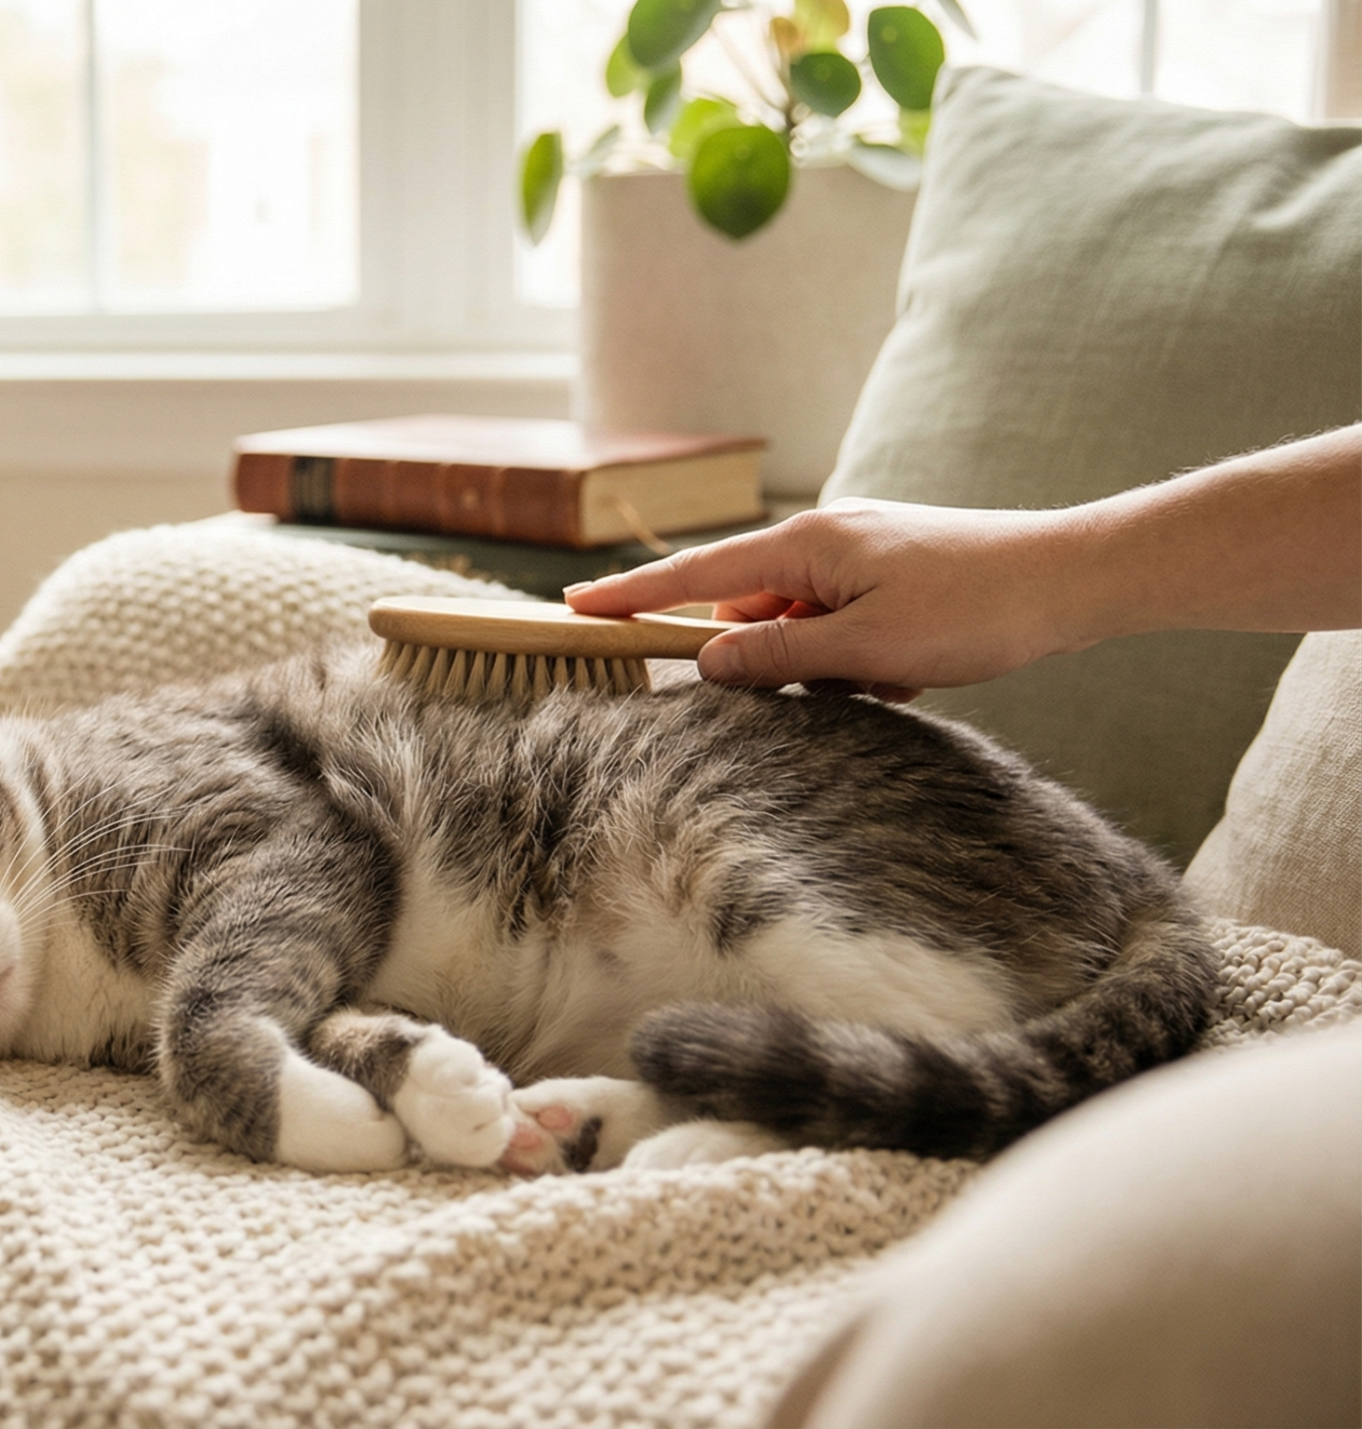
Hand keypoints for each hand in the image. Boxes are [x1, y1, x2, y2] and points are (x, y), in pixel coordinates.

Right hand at [562, 499, 1089, 699]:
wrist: (1078, 578)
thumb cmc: (977, 608)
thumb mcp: (867, 650)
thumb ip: (778, 656)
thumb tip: (707, 661)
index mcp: (807, 543)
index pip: (694, 575)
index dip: (631, 596)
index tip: (574, 606)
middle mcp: (824, 537)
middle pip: (749, 607)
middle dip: (774, 656)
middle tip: (835, 682)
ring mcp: (859, 553)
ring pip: (800, 624)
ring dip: (826, 663)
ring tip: (891, 676)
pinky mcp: (891, 572)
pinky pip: (842, 624)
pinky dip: (861, 656)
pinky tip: (911, 669)